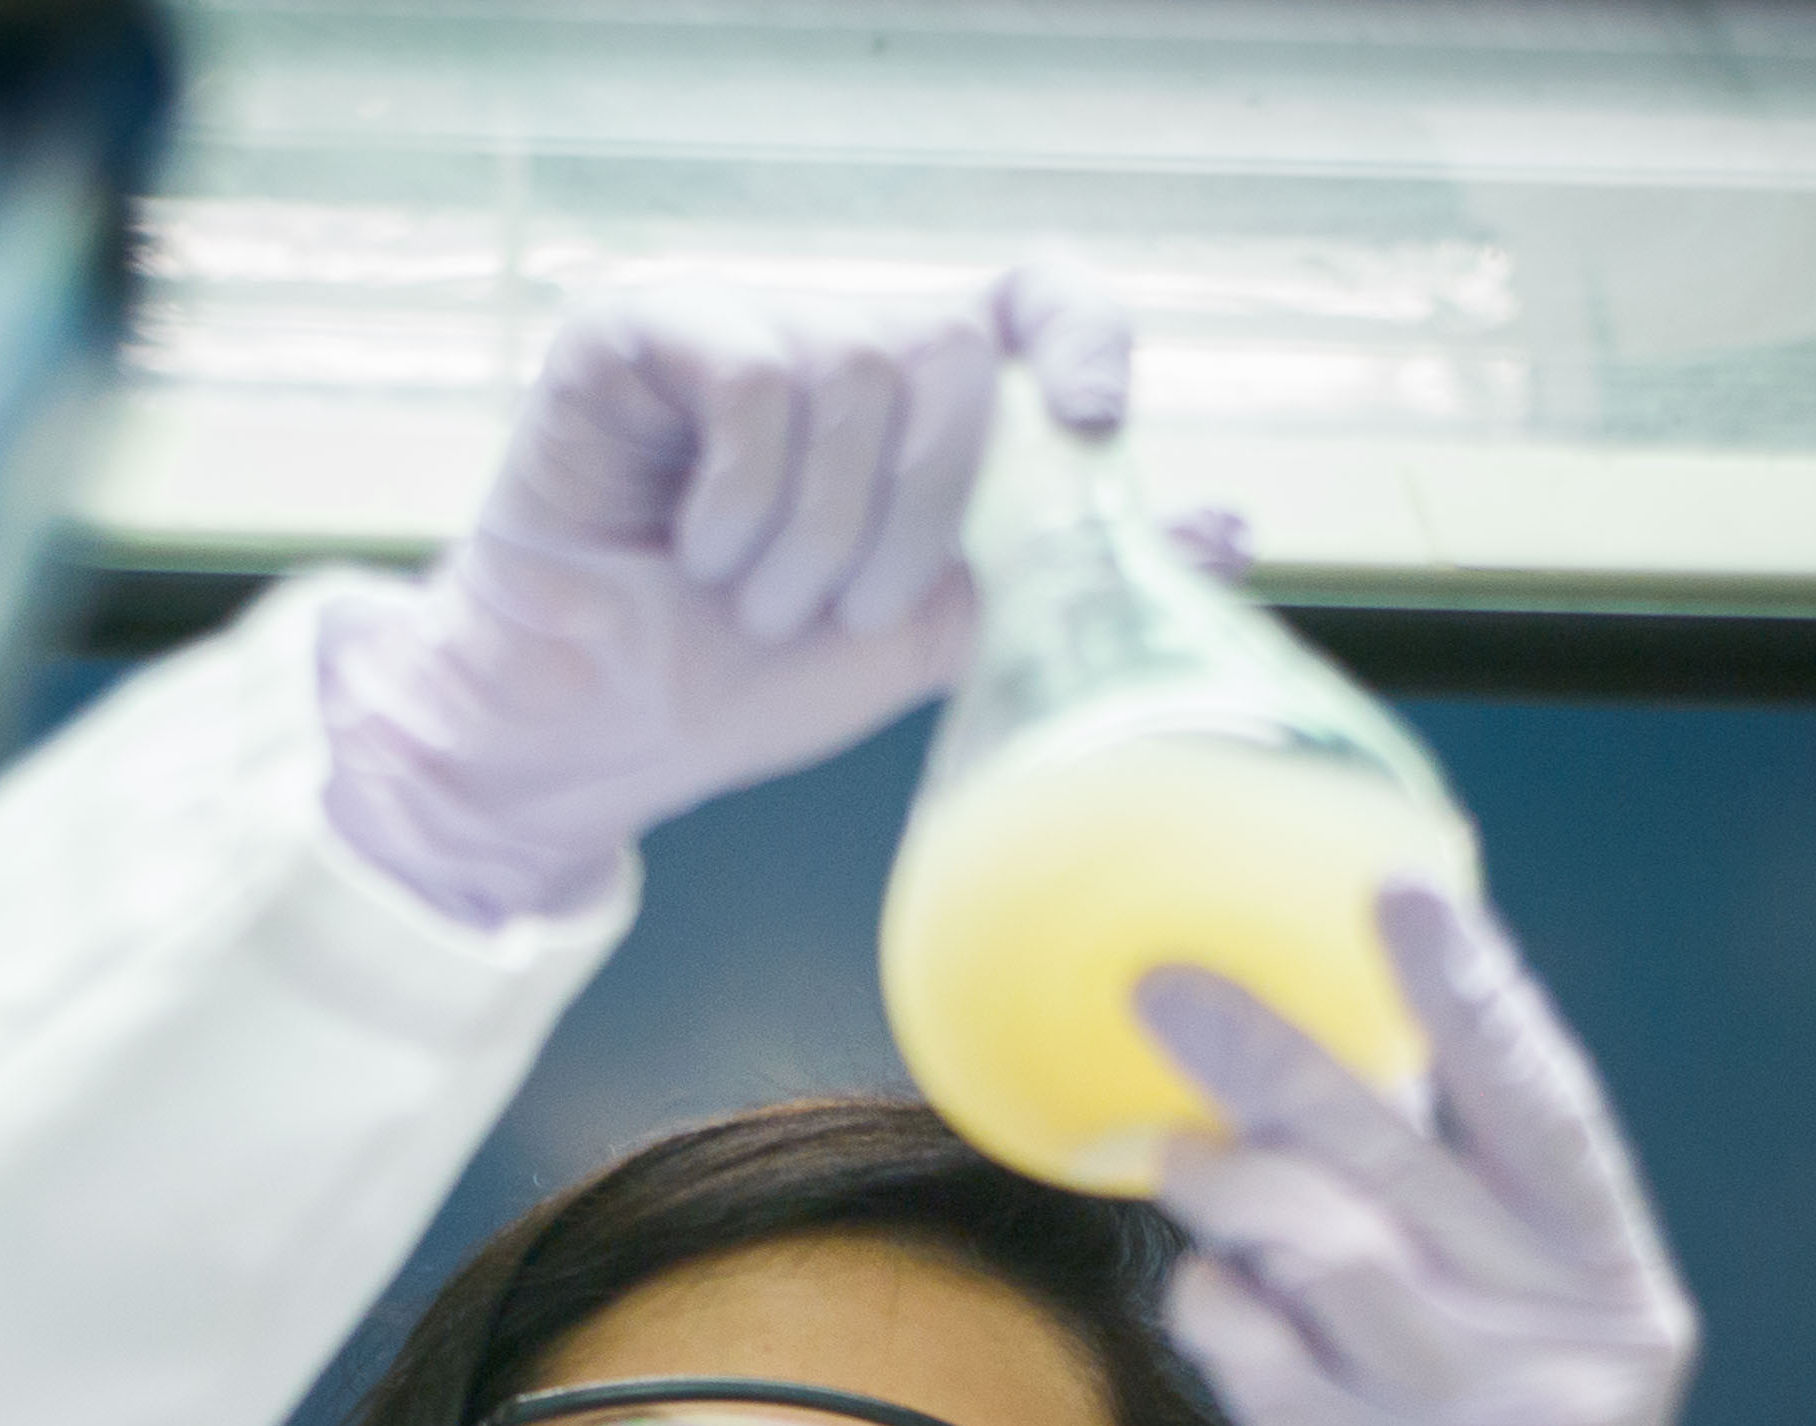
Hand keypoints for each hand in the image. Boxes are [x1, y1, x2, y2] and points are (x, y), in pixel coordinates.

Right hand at [319, 264, 1133, 926]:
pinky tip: (692, 551)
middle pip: (953, 353)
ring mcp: (731, 322)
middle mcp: (827, 338)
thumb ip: (1060, 573)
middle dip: (915, 515)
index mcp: (909, 401)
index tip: (1097, 427)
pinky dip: (741, 498)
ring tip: (752, 599)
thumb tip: (1226, 531)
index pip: (1032, 296)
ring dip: (815, 534)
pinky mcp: (636, 328)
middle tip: (836, 609)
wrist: (589, 739)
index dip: (1084, 333)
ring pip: (854, 371)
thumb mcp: (930, 633)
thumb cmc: (741, 683)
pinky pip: (754, 377)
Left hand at [1141, 888, 1697, 1425]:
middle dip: (1277, 1059)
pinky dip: (1216, 1302)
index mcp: (1620, 1296)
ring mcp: (1467, 1422)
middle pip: (1407, 1163)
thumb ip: (1476, 1229)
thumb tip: (1353, 1054)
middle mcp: (1563, 1350)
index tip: (1402, 892)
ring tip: (1168, 1147)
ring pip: (1327, 1245)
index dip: (1475, 997)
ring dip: (1227, 1180)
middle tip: (1167, 986)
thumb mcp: (1539, 1359)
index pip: (1550, 1114)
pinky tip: (1202, 1291)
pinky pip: (1261, 1351)